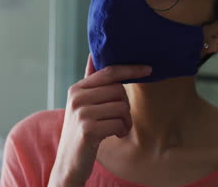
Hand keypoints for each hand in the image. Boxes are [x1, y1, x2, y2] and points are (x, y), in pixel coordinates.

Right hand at [48, 55, 151, 186]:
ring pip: (121, 107)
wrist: (69, 162)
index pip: (108, 72)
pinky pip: (119, 123)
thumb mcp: (82, 104)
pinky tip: (113, 135)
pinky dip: (121, 131)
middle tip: (119, 118)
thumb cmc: (82, 131)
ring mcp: (81, 113)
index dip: (130, 69)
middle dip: (125, 106)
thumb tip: (92, 55)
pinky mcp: (88, 129)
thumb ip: (90, 82)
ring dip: (125, 121)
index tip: (149, 69)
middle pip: (118, 90)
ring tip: (116, 128)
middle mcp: (77, 97)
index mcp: (77, 88)